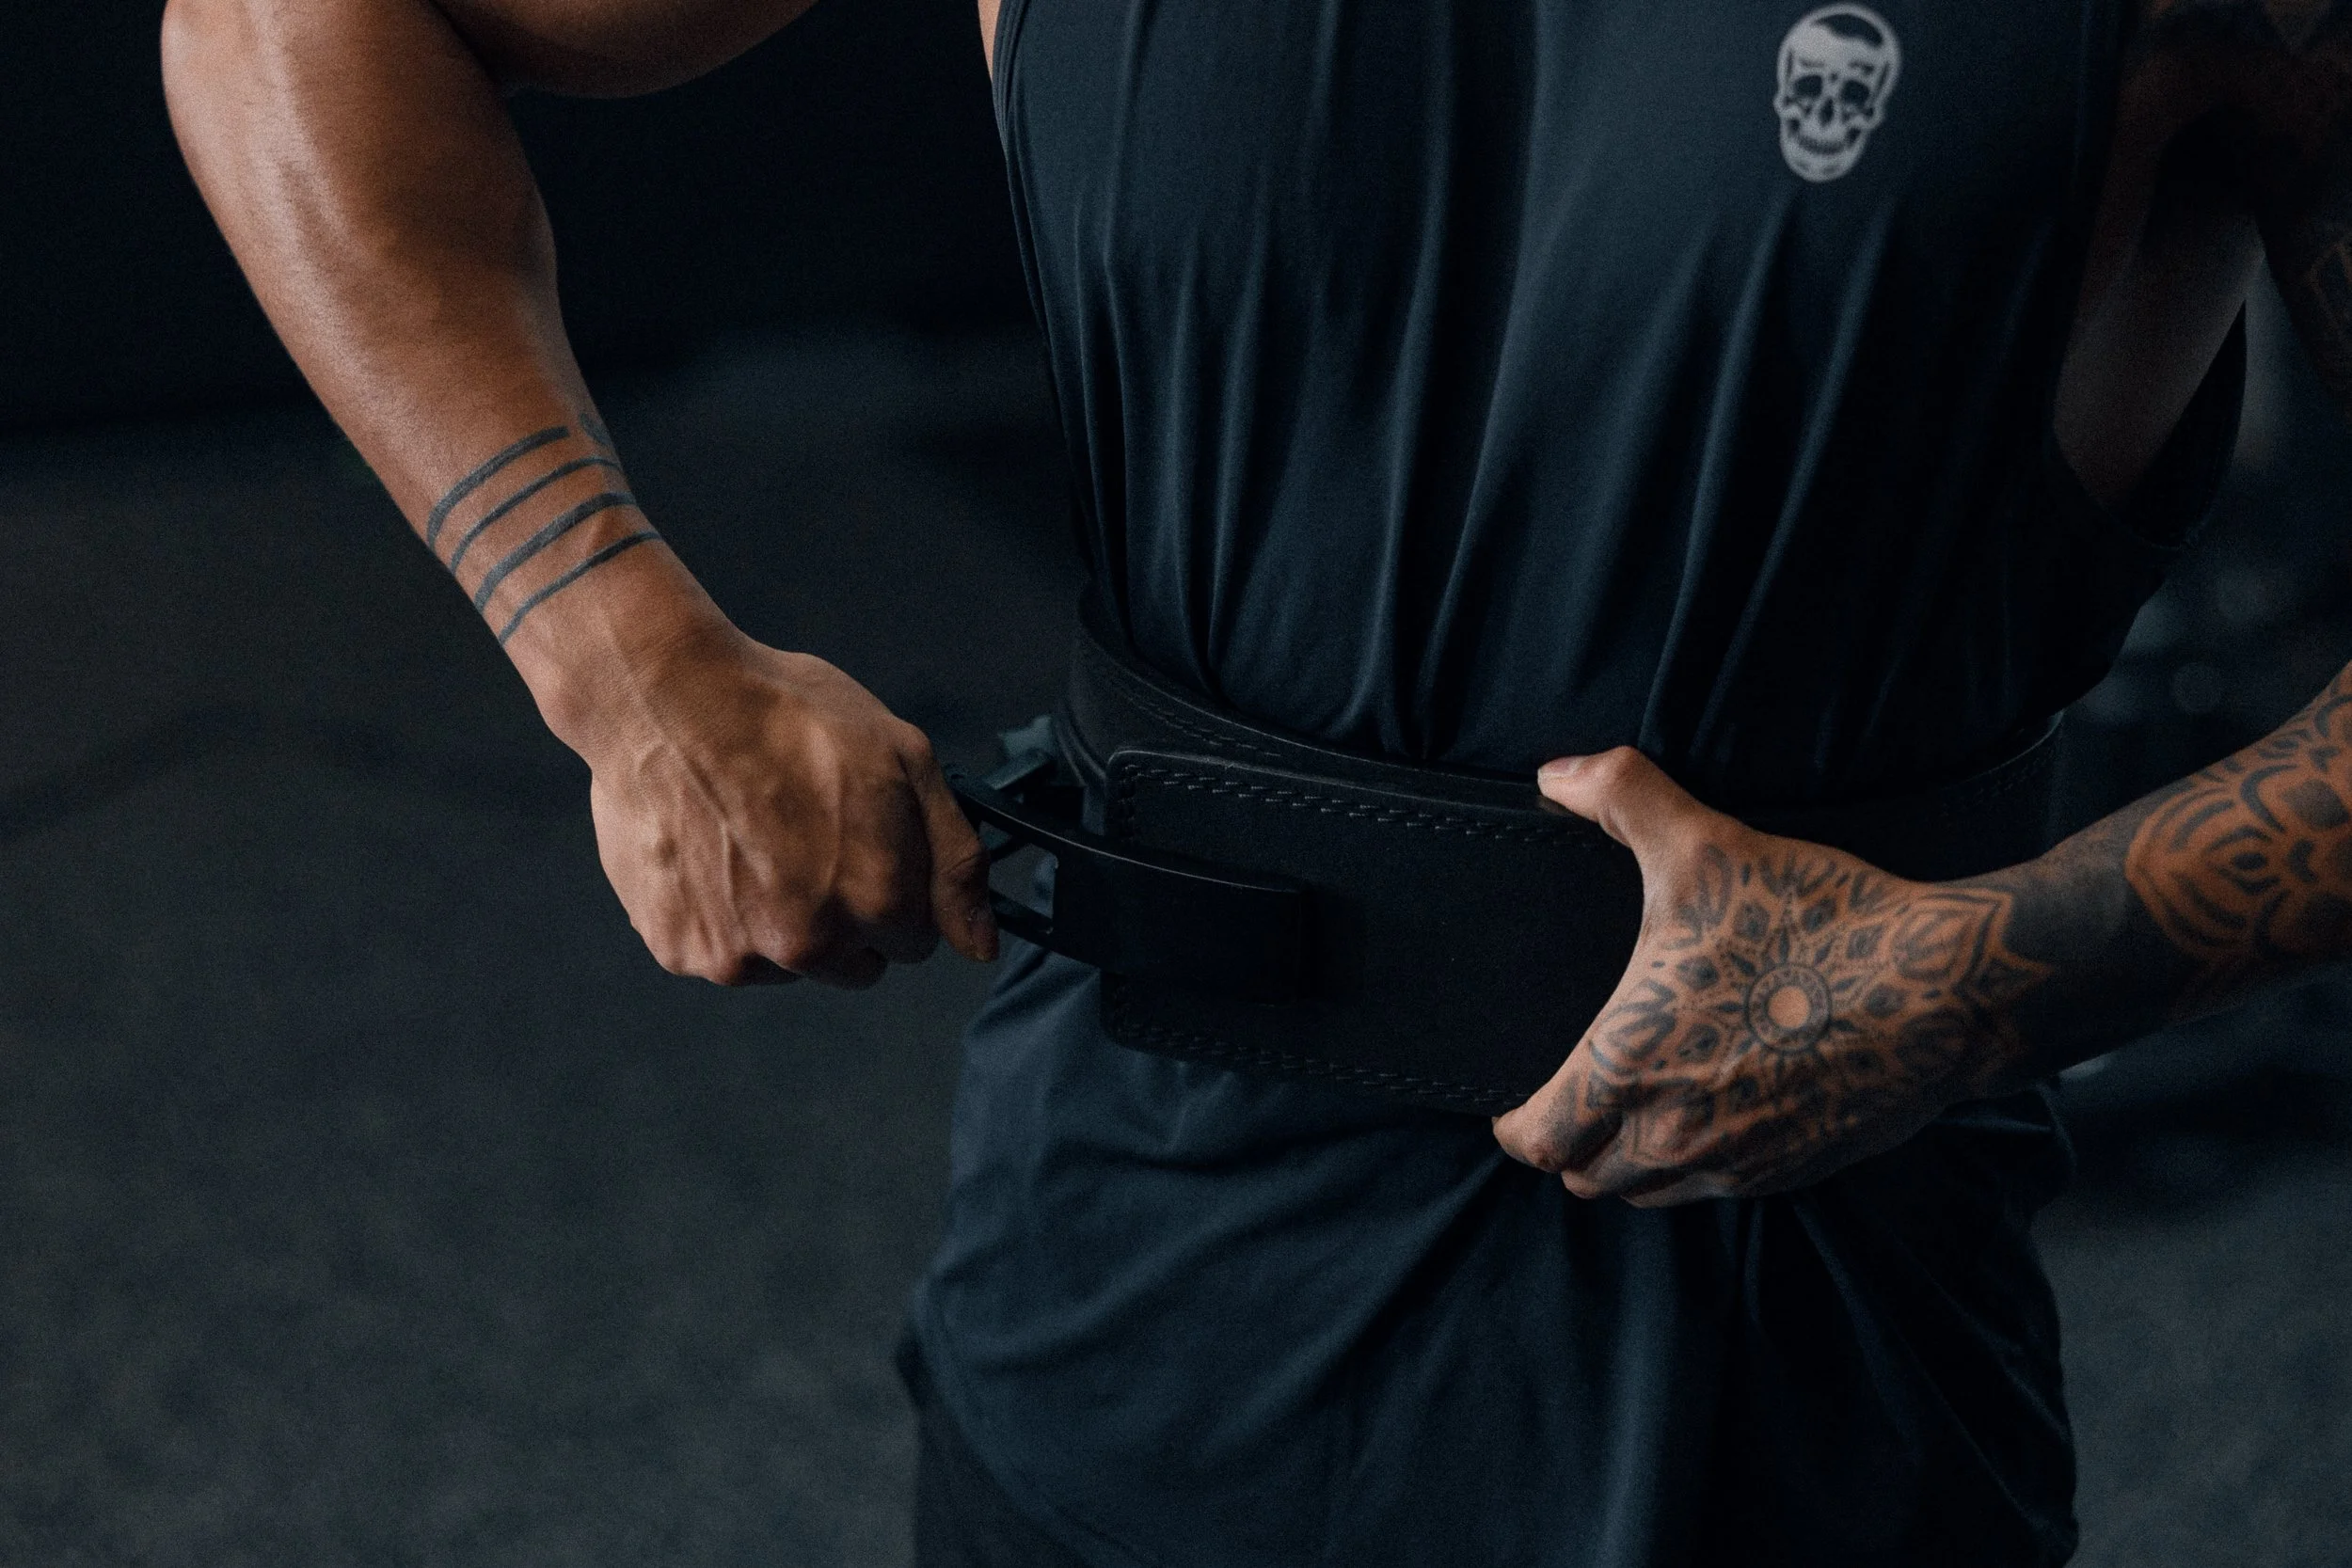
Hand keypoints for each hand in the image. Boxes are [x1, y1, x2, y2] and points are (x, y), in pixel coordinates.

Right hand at [570, 623, 995, 988]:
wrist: (663, 696)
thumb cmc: (785, 714)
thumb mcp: (906, 760)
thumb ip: (956, 860)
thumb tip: (982, 942)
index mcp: (879, 901)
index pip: (915, 941)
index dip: (895, 888)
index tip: (864, 844)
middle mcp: (811, 943)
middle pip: (853, 962)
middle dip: (843, 914)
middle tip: (806, 836)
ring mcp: (739, 954)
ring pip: (786, 961)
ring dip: (779, 918)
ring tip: (752, 837)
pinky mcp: (680, 949)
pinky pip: (722, 950)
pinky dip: (720, 914)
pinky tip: (710, 850)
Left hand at [1491, 749, 2044, 1205]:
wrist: (1946, 987)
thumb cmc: (1819, 921)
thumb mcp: (1705, 844)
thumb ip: (1621, 797)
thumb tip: (1556, 771)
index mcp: (1629, 1068)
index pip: (1537, 1142)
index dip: (1516, 1124)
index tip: (1518, 1102)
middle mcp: (1675, 1132)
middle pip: (1587, 1176)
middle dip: (1571, 1144)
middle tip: (1575, 1099)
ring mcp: (1739, 1162)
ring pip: (1650, 1191)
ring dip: (1631, 1162)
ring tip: (1637, 1108)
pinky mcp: (1797, 1170)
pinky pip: (1718, 1189)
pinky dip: (1697, 1164)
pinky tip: (1713, 1109)